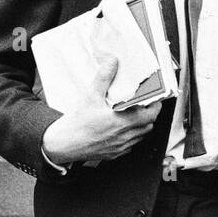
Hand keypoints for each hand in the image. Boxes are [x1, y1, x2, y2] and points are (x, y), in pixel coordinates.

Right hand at [40, 53, 160, 163]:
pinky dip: (131, 137)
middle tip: (144, 105)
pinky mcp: (114, 154)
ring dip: (141, 126)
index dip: (155, 106)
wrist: (61, 145)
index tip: (153, 98)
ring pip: (141, 136)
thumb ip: (104, 77)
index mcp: (123, 122)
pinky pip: (130, 146)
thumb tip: (112, 62)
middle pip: (149, 125)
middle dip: (149, 114)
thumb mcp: (91, 96)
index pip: (151, 114)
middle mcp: (124, 136)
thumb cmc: (76, 124)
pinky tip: (122, 129)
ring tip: (134, 115)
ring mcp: (120, 147)